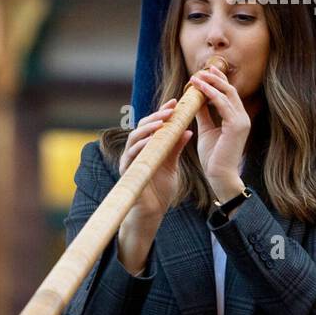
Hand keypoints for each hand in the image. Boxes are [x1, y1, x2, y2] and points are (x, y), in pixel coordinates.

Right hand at [118, 99, 192, 226]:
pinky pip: (131, 155)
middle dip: (156, 116)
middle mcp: (137, 150)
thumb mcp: (172, 164)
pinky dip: (140, 146)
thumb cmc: (160, 189)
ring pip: (134, 137)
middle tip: (171, 110)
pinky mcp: (127, 171)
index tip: (176, 102)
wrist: (152, 212)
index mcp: (149, 146)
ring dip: (148, 128)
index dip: (163, 112)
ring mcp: (130, 160)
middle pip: (143, 126)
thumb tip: (188, 130)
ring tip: (161, 121)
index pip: (154, 124)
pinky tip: (151, 141)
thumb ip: (176, 148)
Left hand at [187, 65, 249, 198]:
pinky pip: (223, 104)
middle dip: (215, 78)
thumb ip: (203, 114)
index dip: (218, 81)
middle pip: (230, 90)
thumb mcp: (206, 130)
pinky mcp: (236, 126)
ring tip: (196, 77)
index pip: (229, 94)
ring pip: (227, 94)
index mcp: (237, 118)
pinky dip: (210, 94)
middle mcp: (242, 117)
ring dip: (211, 83)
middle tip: (200, 70)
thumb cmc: (213, 157)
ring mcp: (241, 121)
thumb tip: (195, 100)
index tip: (204, 72)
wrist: (219, 176)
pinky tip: (199, 88)